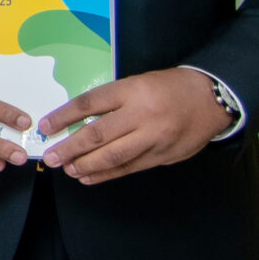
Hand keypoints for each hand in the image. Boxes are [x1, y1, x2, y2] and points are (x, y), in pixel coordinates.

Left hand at [39, 68, 230, 182]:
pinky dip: (107, 174)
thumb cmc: (169, 88)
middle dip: (70, 148)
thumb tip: (79, 122)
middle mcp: (142, 114)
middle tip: (51, 157)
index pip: (89, 104)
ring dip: (86, 165)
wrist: (212, 99)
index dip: (63, 116)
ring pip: (113, 156)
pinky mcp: (163, 156)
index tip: (45, 127)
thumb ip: (113, 101)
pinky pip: (130, 167)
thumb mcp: (138, 83)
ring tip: (67, 169)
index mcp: (132, 90)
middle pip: (98, 135)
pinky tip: (89, 177)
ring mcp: (154, 137)